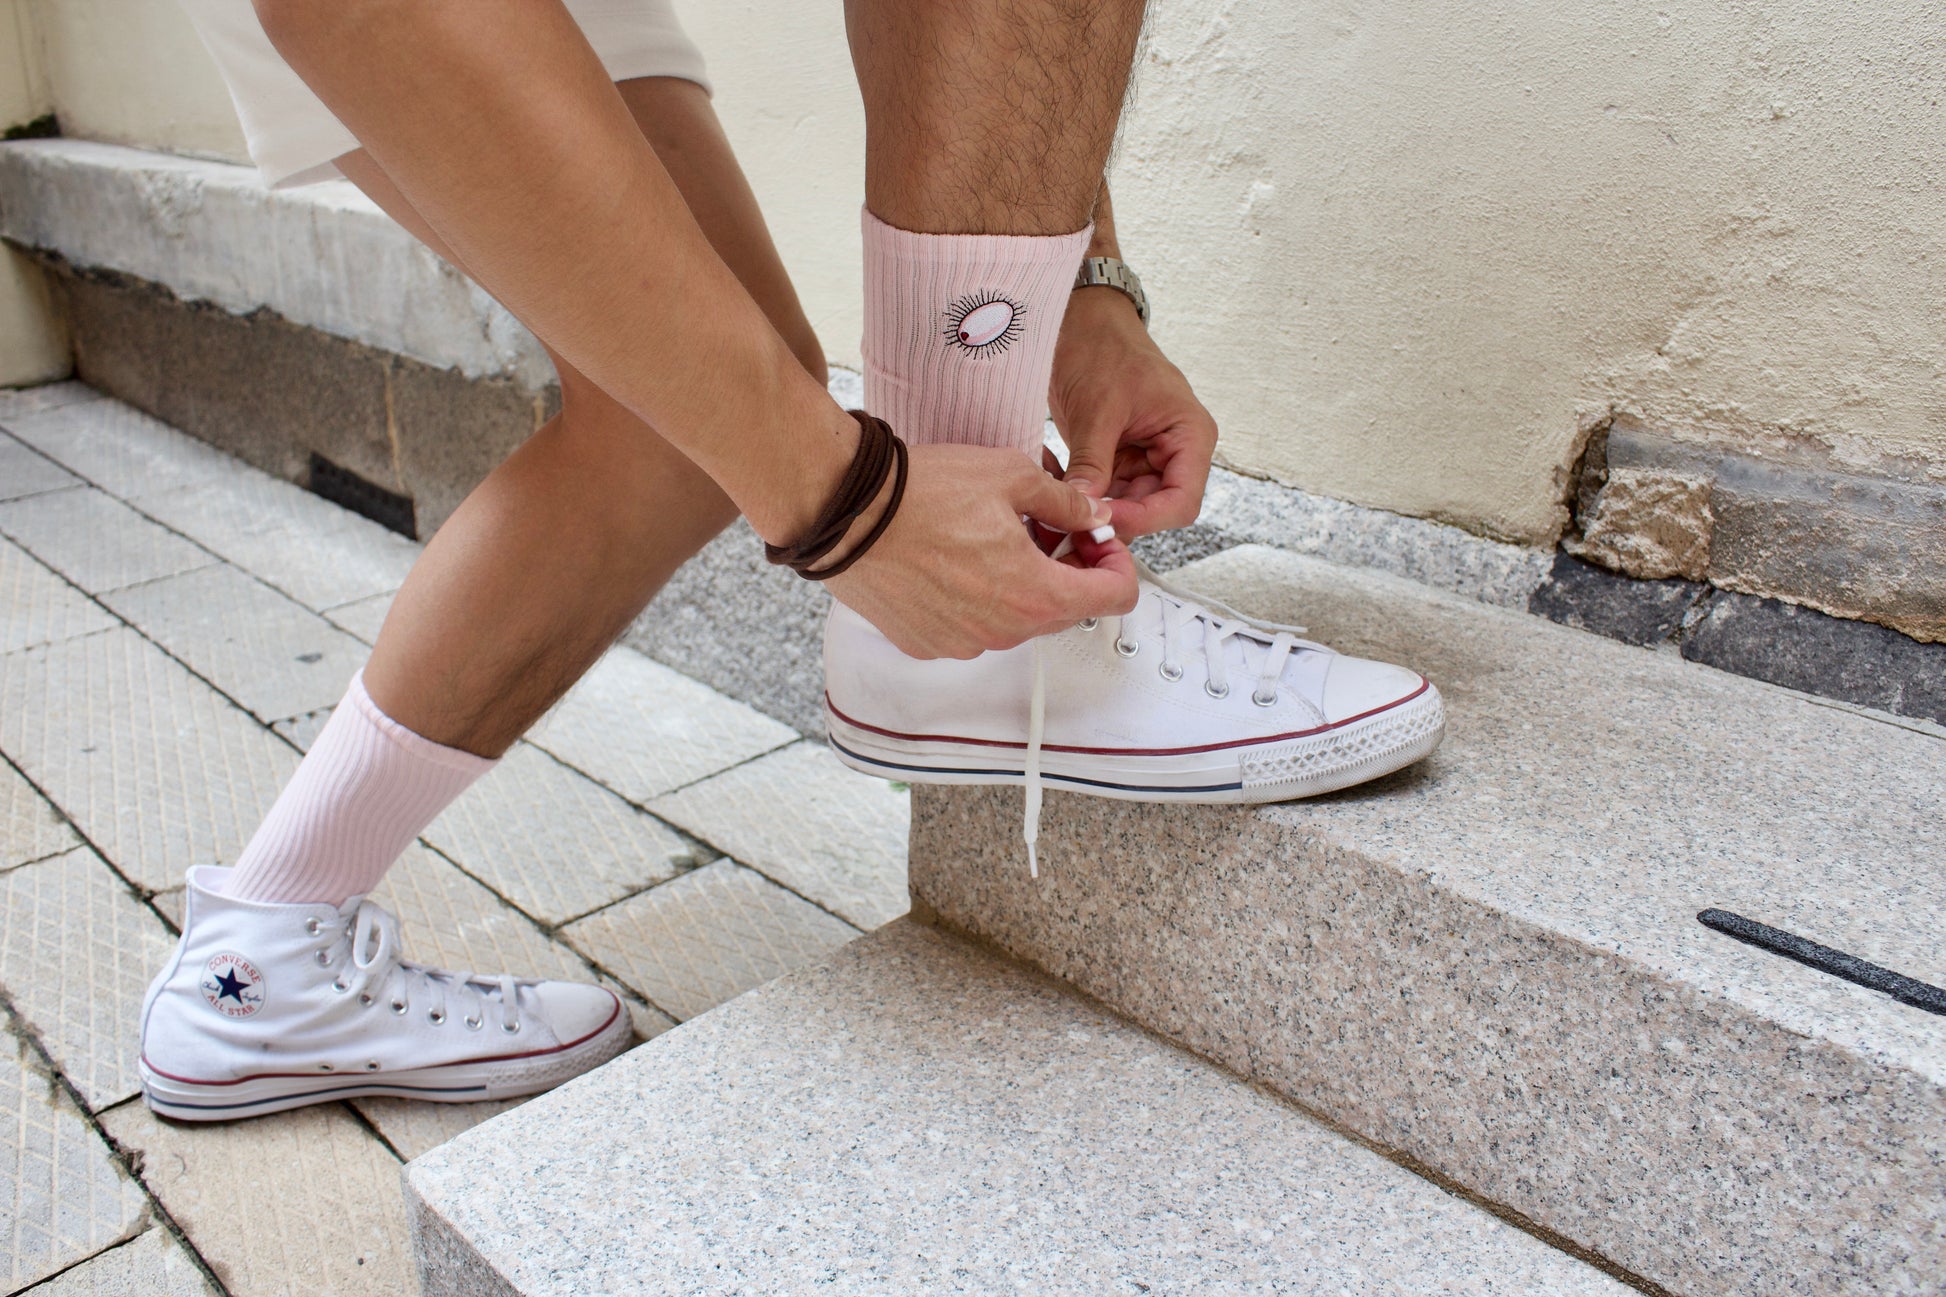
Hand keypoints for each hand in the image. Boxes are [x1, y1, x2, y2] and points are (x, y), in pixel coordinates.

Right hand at [826, 443, 1138, 658]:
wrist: (846, 513)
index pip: (1114, 597)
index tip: (1098, 539)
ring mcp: (964, 643)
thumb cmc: (922, 492)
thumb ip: (1066, 502)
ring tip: (992, 539)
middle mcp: (1004, 632)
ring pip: (1018, 619)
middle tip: (1046, 528)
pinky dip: (977, 598)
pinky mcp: (929, 644)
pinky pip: (973, 627)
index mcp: (1035, 594)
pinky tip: (954, 559)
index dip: (1117, 562)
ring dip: (1021, 584)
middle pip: (1066, 610)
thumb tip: (1094, 515)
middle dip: (1068, 570)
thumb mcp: (1011, 475)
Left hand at [1047, 287, 1218, 537]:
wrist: (1080, 322)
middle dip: (1116, 519)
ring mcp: (1146, 459)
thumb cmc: (1102, 348)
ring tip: (1060, 510)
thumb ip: (1092, 464)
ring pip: (1127, 507)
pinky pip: (1106, 493)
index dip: (1145, 519)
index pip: (1181, 502)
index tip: (1103, 521)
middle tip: (1072, 526)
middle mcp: (1175, 453)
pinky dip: (1084, 497)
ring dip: (1096, 511)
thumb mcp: (1097, 409)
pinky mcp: (1119, 460)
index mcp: (1190, 436)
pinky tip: (1058, 493)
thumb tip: (1082, 509)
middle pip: (1154, 511)